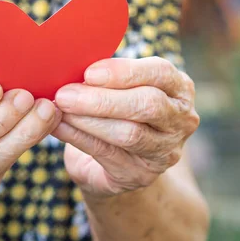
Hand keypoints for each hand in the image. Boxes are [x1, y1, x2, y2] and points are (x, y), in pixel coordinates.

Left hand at [52, 57, 198, 198]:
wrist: (119, 164)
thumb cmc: (119, 112)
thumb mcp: (122, 89)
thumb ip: (109, 77)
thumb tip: (71, 66)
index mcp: (180, 89)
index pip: (161, 73)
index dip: (124, 72)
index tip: (89, 73)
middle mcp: (181, 120)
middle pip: (148, 105)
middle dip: (103, 99)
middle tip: (66, 94)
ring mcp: (165, 151)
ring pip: (129, 133)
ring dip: (88, 119)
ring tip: (61, 109)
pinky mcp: (142, 175)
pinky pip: (107, 153)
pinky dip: (79, 137)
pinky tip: (58, 127)